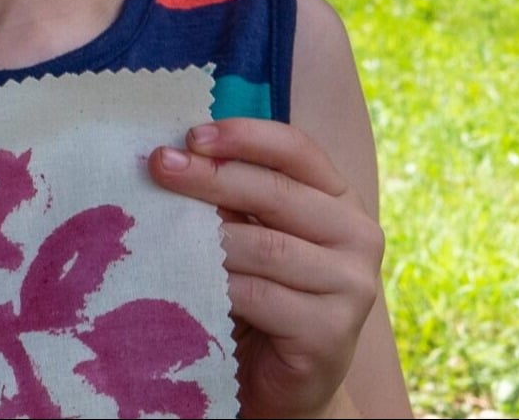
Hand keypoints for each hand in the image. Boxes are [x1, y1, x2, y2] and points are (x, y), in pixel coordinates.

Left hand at [149, 118, 383, 418]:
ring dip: (208, 238)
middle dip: (211, 177)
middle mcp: (358, 237)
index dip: (245, 136)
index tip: (192, 135)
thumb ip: (232, 199)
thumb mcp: (250, 237)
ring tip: (162, 230)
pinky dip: (216, 287)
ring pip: (266, 247)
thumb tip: (172, 156)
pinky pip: (261, 296)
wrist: (279, 383)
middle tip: (160, 166)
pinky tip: (186, 281)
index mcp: (339, 201)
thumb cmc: (259, 298)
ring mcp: (352, 286)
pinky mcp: (331, 332)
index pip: (299, 151)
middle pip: (277, 193)